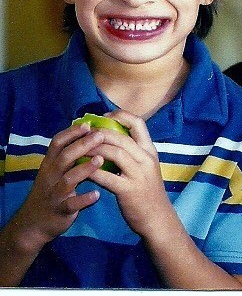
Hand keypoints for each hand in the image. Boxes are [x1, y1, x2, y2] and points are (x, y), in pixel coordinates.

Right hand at [10, 123, 103, 251]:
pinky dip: (84, 199)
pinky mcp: (61, 210)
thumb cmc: (50, 192)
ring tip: (101, 160)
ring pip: (68, 179)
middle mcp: (50, 177)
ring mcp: (54, 194)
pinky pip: (72, 204)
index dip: (71, 133)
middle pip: (64, 157)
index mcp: (49, 165)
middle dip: (82, 145)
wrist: (33, 224)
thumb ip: (67, 156)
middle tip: (100, 136)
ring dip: (84, 169)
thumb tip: (87, 134)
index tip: (88, 124)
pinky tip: (97, 194)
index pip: (57, 143)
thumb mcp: (53, 172)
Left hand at [88, 110, 174, 238]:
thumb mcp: (146, 167)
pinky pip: (107, 177)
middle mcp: (146, 159)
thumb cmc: (148, 191)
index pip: (138, 123)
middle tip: (84, 133)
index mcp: (149, 150)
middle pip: (121, 137)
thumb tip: (111, 138)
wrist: (157, 217)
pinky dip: (93, 171)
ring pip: (115, 153)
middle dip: (100, 133)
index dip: (120, 116)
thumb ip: (133, 152)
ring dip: (94, 149)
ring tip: (79, 149)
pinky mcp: (129, 190)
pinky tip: (82, 170)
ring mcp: (138, 174)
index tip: (103, 117)